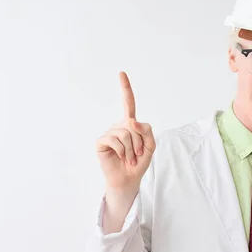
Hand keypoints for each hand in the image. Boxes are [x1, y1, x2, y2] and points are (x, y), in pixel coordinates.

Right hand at [96, 72, 155, 194]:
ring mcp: (109, 133)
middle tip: (138, 154)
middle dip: (140, 142)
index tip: (121, 73)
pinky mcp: (101, 141)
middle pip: (133, 124)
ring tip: (130, 158)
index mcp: (130, 124)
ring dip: (132, 149)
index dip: (125, 88)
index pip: (128, 103)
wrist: (129, 178)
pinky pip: (115, 140)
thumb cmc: (139, 162)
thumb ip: (147, 131)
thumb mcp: (151, 145)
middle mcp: (119, 126)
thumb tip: (131, 121)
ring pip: (126, 133)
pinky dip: (122, 150)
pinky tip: (121, 157)